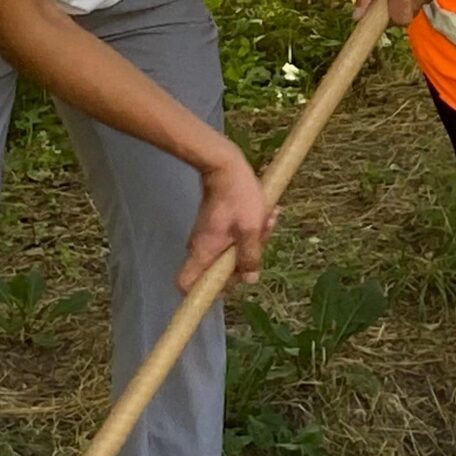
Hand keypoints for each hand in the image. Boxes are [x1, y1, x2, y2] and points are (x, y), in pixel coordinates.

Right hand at [181, 145, 273, 292]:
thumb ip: (250, 256)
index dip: (204, 291)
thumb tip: (250, 279)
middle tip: (263, 238)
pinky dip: (248, 229)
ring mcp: (207, 235)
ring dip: (252, 240)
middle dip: (245, 259)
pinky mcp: (215, 224)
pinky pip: (232, 236)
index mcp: (204, 252)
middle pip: (218, 270)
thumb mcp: (251, 229)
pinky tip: (265, 214)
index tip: (231, 282)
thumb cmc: (238, 196)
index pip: (187, 284)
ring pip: (230, 250)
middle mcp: (201, 247)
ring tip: (268, 219)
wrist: (225, 164)